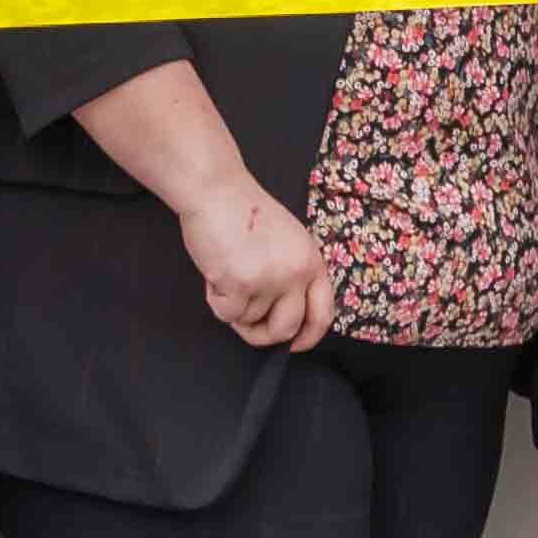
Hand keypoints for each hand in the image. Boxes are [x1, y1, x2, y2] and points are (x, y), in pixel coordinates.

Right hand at [177, 177, 337, 352]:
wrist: (217, 191)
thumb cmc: (247, 214)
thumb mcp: (289, 242)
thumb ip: (293, 275)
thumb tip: (286, 318)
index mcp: (311, 261)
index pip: (322, 314)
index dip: (309, 337)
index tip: (295, 345)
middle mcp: (296, 273)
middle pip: (285, 329)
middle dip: (263, 335)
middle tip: (246, 324)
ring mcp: (269, 280)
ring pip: (248, 320)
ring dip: (233, 305)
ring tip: (227, 271)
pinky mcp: (240, 284)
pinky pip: (226, 314)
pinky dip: (216, 299)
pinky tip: (215, 272)